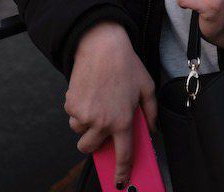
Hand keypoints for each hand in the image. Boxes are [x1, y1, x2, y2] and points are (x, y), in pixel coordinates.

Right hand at [65, 21, 156, 187]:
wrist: (101, 45)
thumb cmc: (126, 64)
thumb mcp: (147, 86)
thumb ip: (152, 111)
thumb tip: (152, 129)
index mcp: (122, 120)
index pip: (123, 154)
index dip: (121, 171)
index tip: (119, 181)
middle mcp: (102, 121)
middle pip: (90, 147)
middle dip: (93, 140)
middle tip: (101, 124)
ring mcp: (84, 115)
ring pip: (79, 131)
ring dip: (85, 122)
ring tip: (97, 100)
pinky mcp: (71, 105)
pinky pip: (72, 115)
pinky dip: (78, 109)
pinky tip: (89, 91)